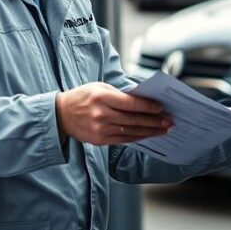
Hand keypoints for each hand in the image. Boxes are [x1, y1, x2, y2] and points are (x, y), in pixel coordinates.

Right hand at [55, 82, 172, 145]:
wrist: (61, 115)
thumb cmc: (84, 97)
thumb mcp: (100, 88)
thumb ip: (120, 94)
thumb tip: (144, 100)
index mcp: (101, 97)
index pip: (130, 103)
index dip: (148, 106)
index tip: (161, 108)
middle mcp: (101, 115)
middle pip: (133, 120)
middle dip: (154, 121)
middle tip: (169, 121)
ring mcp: (100, 130)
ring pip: (131, 132)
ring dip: (150, 131)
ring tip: (164, 130)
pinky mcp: (100, 141)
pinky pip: (123, 140)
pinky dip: (138, 137)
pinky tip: (148, 135)